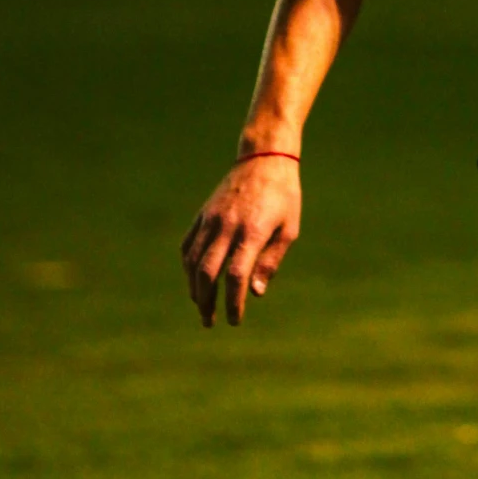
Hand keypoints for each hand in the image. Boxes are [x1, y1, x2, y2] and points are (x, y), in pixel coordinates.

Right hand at [181, 156, 301, 324]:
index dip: (233, 302)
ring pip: (193, 261)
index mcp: (252, 231)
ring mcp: (211, 218)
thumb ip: (271, 261)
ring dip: (194, 288)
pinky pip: (188, 244)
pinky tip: (194, 280)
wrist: (264, 158)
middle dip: (206, 302)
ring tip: (202, 306)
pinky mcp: (203, 213)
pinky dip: (188, 266)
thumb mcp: (289, 228)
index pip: (236, 276)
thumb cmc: (283, 195)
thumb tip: (255, 293)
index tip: (235, 319)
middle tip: (210, 321)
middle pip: (207, 273)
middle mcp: (227, 226)